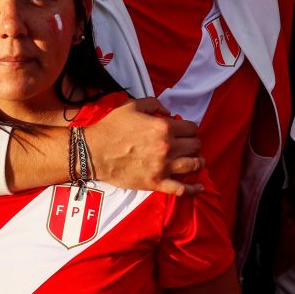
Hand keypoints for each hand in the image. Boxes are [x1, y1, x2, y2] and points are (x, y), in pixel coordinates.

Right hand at [84, 97, 204, 195]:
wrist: (95, 152)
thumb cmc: (112, 128)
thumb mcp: (132, 106)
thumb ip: (154, 104)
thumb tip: (169, 112)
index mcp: (164, 127)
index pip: (191, 128)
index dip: (190, 128)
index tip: (186, 131)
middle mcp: (168, 147)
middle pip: (195, 146)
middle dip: (194, 143)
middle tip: (189, 145)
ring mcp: (163, 167)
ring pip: (193, 165)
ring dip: (198, 161)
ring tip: (197, 160)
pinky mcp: (156, 183)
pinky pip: (181, 189)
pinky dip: (193, 188)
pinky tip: (199, 186)